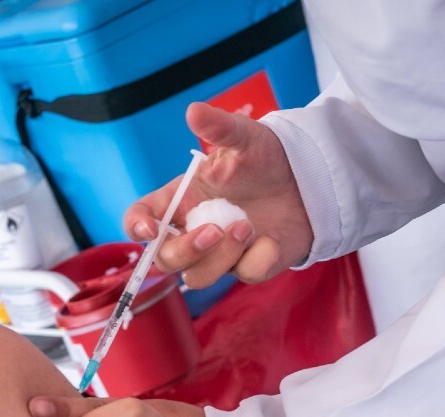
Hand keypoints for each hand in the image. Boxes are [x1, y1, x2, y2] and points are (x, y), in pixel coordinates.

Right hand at [126, 102, 312, 288]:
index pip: (140, 219)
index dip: (136, 227)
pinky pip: (245, 275)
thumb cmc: (264, 156)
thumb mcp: (242, 136)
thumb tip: (194, 111)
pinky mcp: (250, 265)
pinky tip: (271, 238)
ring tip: (246, 227)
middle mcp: (193, 230)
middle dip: (185, 250)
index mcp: (180, 200)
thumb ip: (218, 127)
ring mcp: (220, 253)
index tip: (150, 229)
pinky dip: (258, 259)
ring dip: (220, 257)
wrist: (308, 176)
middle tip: (214, 230)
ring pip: (198, 277)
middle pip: (164, 260)